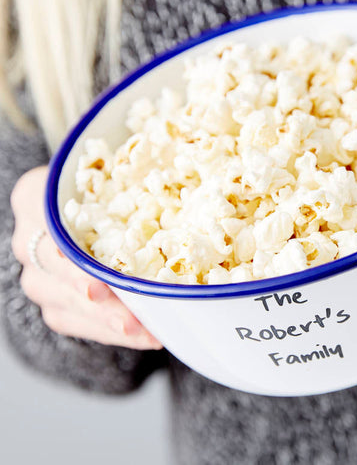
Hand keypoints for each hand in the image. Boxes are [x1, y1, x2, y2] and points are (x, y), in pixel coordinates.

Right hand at [11, 166, 161, 349]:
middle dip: (96, 303)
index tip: (98, 284)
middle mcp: (27, 240)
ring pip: (65, 308)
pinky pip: (75, 323)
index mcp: (33, 198)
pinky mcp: (53, 302)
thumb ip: (126, 175)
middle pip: (55, 279)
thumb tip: (178, 181)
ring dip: (109, 324)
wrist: (74, 210)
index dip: (70, 264)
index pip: (46, 232)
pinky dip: (110, 332)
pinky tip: (144, 335)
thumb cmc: (99, 188)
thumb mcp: (106, 173)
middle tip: (132, 319)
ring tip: (149, 333)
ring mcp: (37, 275)